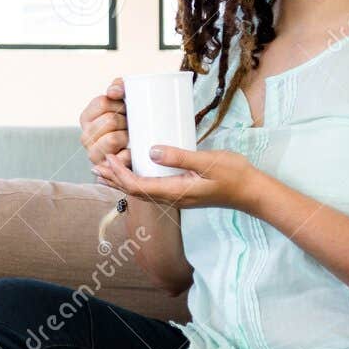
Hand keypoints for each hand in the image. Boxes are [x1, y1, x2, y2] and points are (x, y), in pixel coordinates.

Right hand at [79, 77, 129, 168]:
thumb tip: (115, 90)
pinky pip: (121, 157)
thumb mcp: (122, 102)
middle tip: (130, 124)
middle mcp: (85, 136)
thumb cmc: (128, 124)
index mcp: (86, 117)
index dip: (118, 104)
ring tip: (130, 137)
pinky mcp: (104, 169)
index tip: (126, 107)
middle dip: (125, 121)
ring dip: (127, 136)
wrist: (136, 152)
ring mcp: (93, 153)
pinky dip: (130, 154)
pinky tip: (132, 151)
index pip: (102, 103)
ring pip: (113, 138)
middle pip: (110, 120)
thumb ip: (118, 87)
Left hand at [92, 143, 265, 214]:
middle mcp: (172, 197)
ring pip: (142, 191)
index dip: (119, 173)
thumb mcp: (207, 162)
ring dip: (122, 181)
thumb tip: (151, 151)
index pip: (137, 186)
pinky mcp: (182, 191)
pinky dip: (137, 180)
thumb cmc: (233, 175)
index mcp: (175, 191)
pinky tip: (135, 170)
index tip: (108, 157)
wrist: (252, 191)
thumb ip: (180, 157)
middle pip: (134, 191)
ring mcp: (177, 196)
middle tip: (96, 165)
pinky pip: (152, 188)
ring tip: (106, 171)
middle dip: (114, 179)